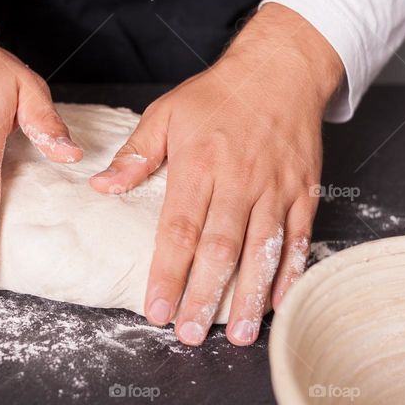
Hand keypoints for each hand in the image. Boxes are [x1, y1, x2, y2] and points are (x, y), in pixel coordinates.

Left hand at [90, 3, 342, 345]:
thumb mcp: (167, 113)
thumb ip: (136, 155)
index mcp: (199, 165)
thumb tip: (101, 187)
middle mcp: (239, 182)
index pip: (180, 230)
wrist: (281, 70)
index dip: (168, 273)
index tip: (155, 309)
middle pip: (221, 249)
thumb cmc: (218, 94)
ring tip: (236, 335)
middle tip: (189, 334)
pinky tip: (276, 304)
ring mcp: (275, 189)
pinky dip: (289, 274)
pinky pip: (298, 240)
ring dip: (249, 297)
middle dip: (204, 296)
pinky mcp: (303, 193)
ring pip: (262, 252)